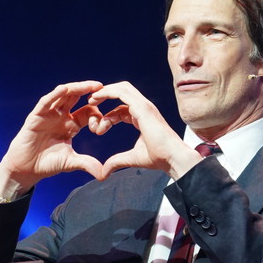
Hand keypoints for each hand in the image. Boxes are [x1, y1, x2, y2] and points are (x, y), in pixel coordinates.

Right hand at [0, 81, 106, 198]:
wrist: (26, 169)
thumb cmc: (47, 163)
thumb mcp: (70, 162)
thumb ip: (86, 164)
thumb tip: (104, 174)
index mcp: (71, 124)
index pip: (88, 111)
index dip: (97, 115)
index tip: (103, 126)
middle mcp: (61, 116)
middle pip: (76, 97)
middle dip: (89, 90)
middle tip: (103, 87)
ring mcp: (48, 114)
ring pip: (63, 95)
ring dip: (75, 88)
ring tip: (88, 85)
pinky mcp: (36, 116)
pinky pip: (46, 102)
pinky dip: (54, 95)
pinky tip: (63, 90)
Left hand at [87, 82, 201, 178]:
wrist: (172, 158)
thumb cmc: (159, 158)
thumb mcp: (131, 158)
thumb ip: (116, 162)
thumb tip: (103, 173)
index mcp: (142, 118)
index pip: (122, 109)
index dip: (108, 116)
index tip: (96, 128)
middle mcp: (144, 108)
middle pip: (122, 93)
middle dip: (105, 95)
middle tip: (90, 104)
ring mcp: (144, 106)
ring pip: (122, 89)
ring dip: (104, 92)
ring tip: (91, 100)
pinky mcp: (142, 107)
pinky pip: (122, 93)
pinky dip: (108, 92)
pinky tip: (96, 98)